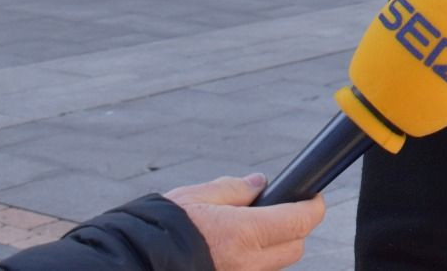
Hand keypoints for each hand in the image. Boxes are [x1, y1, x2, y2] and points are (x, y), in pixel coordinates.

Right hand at [164, 175, 324, 270]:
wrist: (132, 263)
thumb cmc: (160, 228)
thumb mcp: (198, 196)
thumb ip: (235, 189)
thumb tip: (260, 183)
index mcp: (245, 233)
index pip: (301, 221)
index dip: (314, 206)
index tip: (313, 196)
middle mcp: (248, 263)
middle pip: (295, 247)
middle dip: (294, 227)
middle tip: (278, 210)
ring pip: (275, 264)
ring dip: (272, 247)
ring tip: (247, 230)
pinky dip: (253, 261)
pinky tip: (231, 249)